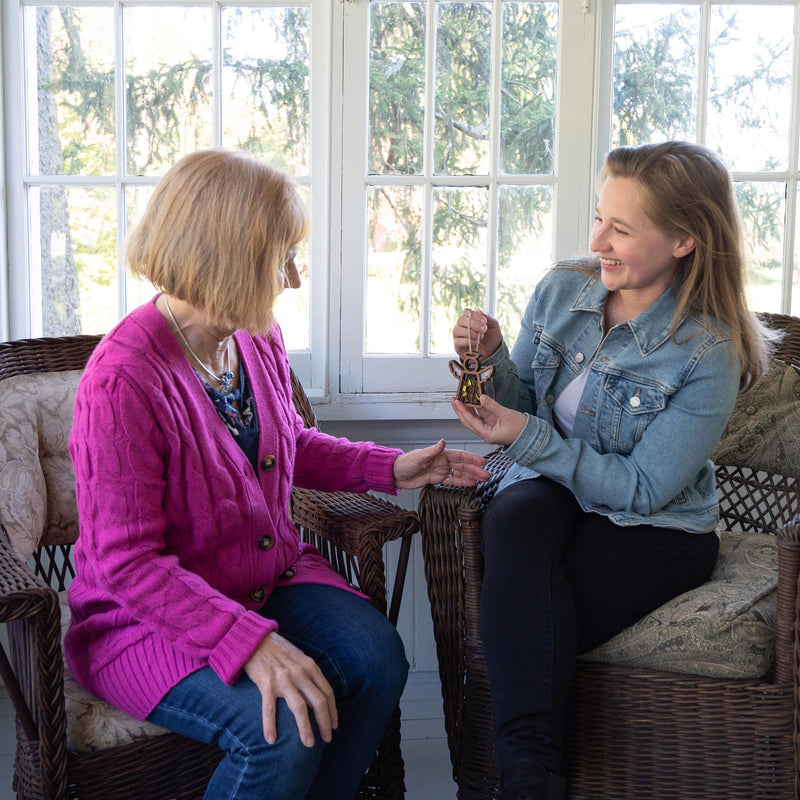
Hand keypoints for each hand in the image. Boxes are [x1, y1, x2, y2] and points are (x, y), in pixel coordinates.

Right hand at [244, 631, 336, 747]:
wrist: (255, 639)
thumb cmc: (278, 651)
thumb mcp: (299, 658)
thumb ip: (309, 674)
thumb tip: (317, 694)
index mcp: (310, 666)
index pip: (327, 692)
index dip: (333, 711)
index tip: (334, 725)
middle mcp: (300, 672)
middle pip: (318, 702)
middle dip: (325, 723)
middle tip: (327, 739)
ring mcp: (284, 678)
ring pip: (300, 708)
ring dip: (306, 728)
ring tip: (308, 744)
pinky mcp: (266, 682)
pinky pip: (270, 708)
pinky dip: (270, 725)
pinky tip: (271, 739)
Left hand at [392, 439, 489, 488]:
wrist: (394, 474)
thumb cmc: (404, 462)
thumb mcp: (419, 456)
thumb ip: (432, 450)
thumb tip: (443, 441)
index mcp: (440, 454)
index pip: (460, 456)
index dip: (472, 458)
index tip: (483, 461)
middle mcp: (442, 461)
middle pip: (462, 466)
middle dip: (475, 470)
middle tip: (487, 475)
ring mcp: (440, 470)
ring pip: (459, 474)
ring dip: (471, 476)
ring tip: (482, 480)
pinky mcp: (436, 479)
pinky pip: (451, 481)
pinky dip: (461, 482)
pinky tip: (470, 484)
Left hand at [450, 394, 526, 447]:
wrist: (531, 436)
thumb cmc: (521, 430)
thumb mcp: (506, 415)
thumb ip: (493, 406)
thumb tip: (481, 398)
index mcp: (487, 434)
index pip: (470, 421)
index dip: (462, 411)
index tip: (456, 401)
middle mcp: (486, 433)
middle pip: (468, 421)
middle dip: (460, 410)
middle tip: (453, 399)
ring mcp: (489, 429)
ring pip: (474, 418)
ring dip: (467, 409)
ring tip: (461, 398)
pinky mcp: (493, 424)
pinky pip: (482, 416)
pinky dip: (477, 409)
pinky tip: (473, 401)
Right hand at [452, 308, 502, 359]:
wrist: (493, 352)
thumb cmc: (492, 338)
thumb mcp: (494, 325)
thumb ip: (488, 317)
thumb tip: (478, 310)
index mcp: (470, 319)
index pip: (466, 312)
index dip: (474, 315)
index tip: (484, 321)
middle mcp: (462, 326)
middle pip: (461, 320)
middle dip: (473, 324)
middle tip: (484, 329)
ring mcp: (458, 336)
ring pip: (457, 330)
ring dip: (470, 332)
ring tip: (480, 337)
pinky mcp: (458, 346)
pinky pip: (457, 341)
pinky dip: (467, 341)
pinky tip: (476, 342)